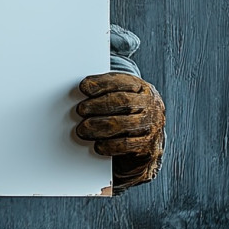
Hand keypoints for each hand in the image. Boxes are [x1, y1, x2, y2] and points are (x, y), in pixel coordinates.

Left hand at [75, 73, 164, 190]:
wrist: (146, 143)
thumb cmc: (125, 116)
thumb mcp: (120, 99)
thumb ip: (104, 93)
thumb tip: (77, 93)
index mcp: (142, 88)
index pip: (121, 82)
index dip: (102, 84)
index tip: (83, 87)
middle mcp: (151, 105)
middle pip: (123, 102)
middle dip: (99, 105)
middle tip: (80, 110)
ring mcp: (152, 126)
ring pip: (124, 124)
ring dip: (99, 126)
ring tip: (82, 130)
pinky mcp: (149, 147)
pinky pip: (128, 145)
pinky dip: (110, 145)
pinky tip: (98, 145)